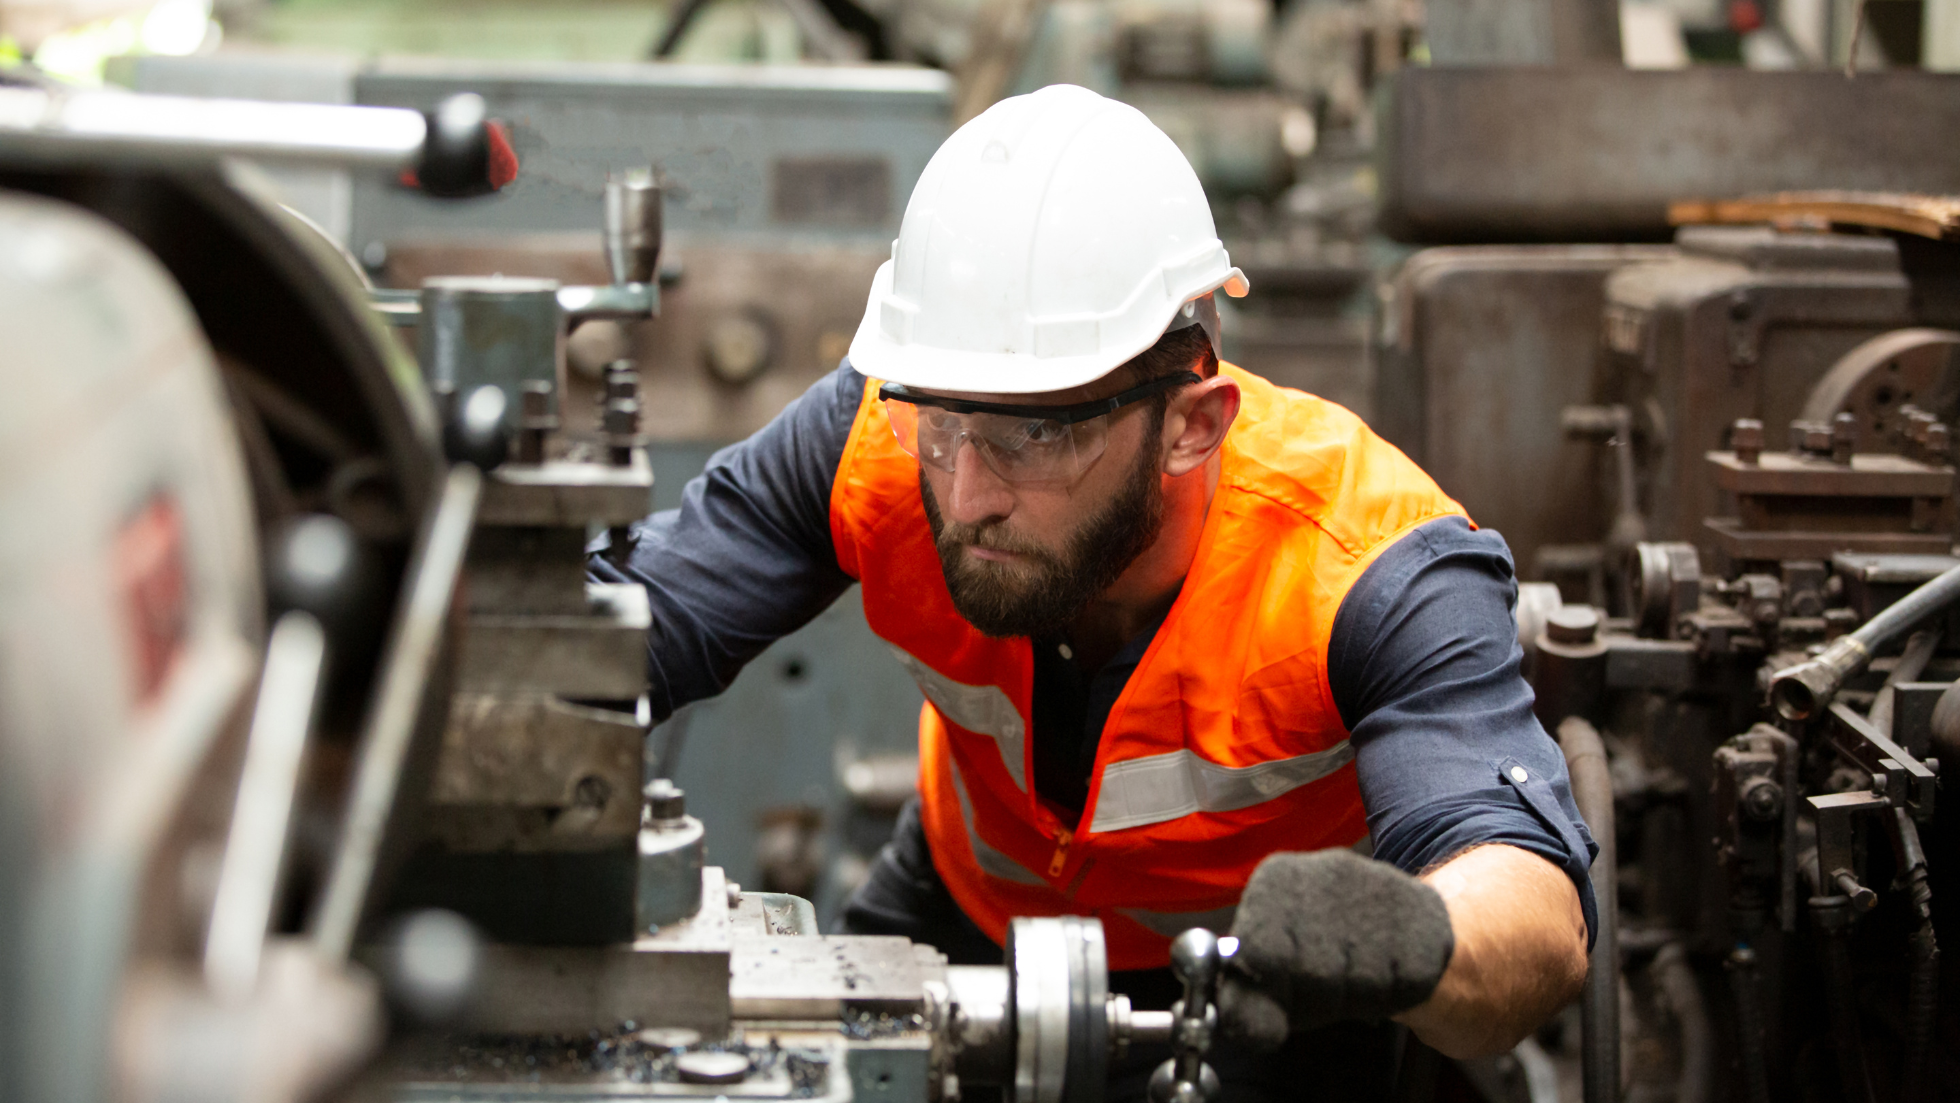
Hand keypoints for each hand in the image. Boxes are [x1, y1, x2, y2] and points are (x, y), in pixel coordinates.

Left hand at [1217, 849, 1454, 1050]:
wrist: (1393, 922)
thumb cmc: (1316, 952)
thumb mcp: (1269, 975)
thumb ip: (1247, 1003)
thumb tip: (1256, 1034)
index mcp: (1277, 878)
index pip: (1262, 951)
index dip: (1274, 990)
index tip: (1284, 989)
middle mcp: (1326, 868)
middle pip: (1316, 971)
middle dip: (1320, 998)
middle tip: (1325, 989)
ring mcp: (1379, 884)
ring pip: (1363, 979)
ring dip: (1359, 997)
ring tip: (1355, 978)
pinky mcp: (1422, 910)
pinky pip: (1405, 980)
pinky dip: (1395, 992)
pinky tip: (1387, 971)